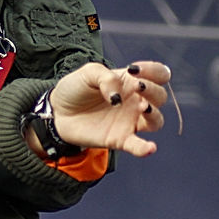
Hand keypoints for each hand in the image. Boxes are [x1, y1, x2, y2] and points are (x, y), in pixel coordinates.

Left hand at [47, 61, 169, 157]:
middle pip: (160, 96)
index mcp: (130, 81)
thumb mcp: (88, 73)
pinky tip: (150, 148)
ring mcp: (129, 121)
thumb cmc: (76, 89)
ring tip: (143, 107)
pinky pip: (138, 146)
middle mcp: (135, 101)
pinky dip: (145, 148)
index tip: (134, 70)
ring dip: (154, 114)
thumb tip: (118, 97)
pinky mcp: (120, 139)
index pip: (158, 74)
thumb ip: (106, 78)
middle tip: (137, 86)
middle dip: (153, 90)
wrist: (58, 112)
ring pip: (156, 120)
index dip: (153, 70)